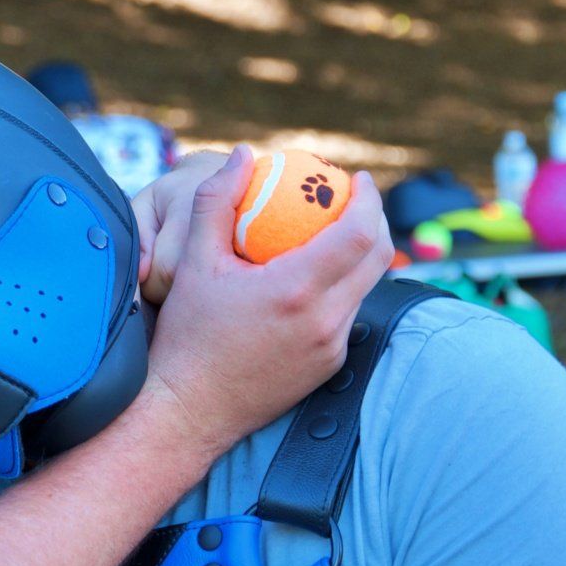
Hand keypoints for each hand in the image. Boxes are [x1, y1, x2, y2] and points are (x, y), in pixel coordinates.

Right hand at [139, 146, 392, 461]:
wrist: (189, 411)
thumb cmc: (186, 336)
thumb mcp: (192, 262)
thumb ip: (216, 201)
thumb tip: (243, 155)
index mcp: (296, 291)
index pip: (359, 232)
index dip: (368, 198)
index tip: (356, 177)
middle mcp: (324, 321)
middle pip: (378, 257)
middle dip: (375, 219)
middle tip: (353, 197)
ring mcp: (331, 348)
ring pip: (366, 287)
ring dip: (360, 254)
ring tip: (334, 231)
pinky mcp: (329, 366)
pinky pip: (347, 315)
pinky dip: (341, 287)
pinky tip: (314, 276)